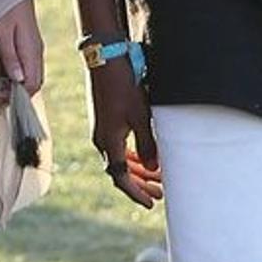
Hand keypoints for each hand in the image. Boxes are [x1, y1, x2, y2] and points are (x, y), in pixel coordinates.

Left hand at [0, 0, 43, 96]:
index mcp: (32, 50)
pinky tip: (3, 73)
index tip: (0, 99)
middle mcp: (36, 50)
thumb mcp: (1, 31)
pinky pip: (27, 65)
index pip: (33, 84)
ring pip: (31, 74)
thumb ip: (10, 56)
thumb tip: (18, 79)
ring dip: (17, 84)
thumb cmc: (3, 5)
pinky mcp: (28, 42)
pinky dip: (18, 74)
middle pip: (34, 82)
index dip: (18, 96)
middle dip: (18, 93)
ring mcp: (34, 46)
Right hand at [88, 63, 161, 209]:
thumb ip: (148, 144)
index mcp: (108, 142)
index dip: (136, 192)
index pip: (121, 178)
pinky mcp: (105, 121)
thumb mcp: (141, 116)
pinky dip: (132, 156)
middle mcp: (101, 140)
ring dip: (138, 170)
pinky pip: (118, 147)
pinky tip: (145, 157)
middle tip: (159, 193)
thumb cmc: (124, 86)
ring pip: (120, 160)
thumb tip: (153, 169)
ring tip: (157, 178)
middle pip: (120, 172)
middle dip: (140, 185)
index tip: (151, 202)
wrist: (105, 60)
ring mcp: (102, 130)